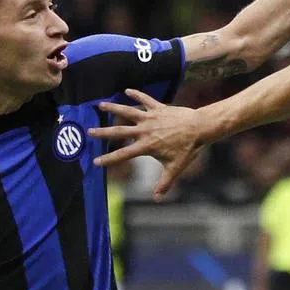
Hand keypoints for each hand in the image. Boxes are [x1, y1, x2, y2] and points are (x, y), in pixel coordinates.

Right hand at [88, 89, 206, 200]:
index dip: (108, 159)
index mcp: (146, 146)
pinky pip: (145, 100)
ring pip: (128, 111)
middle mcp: (145, 131)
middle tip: (89, 131)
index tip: (95, 161)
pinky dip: (136, 94)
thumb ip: (164, 183)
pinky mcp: (158, 108)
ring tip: (100, 105)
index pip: (123, 154)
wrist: (199, 127)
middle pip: (119, 131)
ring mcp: (150, 118)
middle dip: (103, 132)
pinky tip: (127, 90)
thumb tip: (157, 199)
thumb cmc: (188, 148)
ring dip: (113, 108)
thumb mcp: (175, 167)